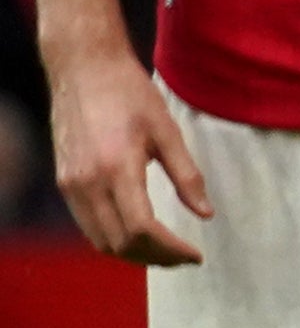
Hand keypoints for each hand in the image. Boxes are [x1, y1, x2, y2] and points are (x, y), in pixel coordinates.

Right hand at [46, 43, 206, 266]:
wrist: (84, 69)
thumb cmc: (130, 94)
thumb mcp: (168, 131)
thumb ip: (187, 176)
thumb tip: (206, 214)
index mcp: (117, 169)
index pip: (142, 230)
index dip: (172, 250)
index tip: (196, 256)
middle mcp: (87, 183)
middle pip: (120, 243)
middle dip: (156, 258)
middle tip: (185, 258)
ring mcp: (71, 184)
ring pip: (100, 240)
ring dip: (134, 254)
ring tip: (166, 251)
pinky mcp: (64, 181)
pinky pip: (87, 225)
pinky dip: (113, 239)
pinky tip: (138, 234)